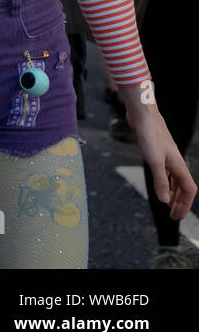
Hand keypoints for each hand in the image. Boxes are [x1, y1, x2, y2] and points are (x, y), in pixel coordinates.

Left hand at [122, 89, 196, 220]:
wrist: (143, 115)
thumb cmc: (150, 134)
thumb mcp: (154, 160)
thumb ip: (160, 180)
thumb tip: (164, 201)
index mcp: (178, 165)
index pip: (188, 190)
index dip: (185, 204)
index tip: (177, 216)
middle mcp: (176, 162)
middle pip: (183, 187)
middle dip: (180, 202)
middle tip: (173, 215)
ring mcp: (168, 157)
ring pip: (175, 180)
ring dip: (173, 193)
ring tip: (168, 204)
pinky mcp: (158, 152)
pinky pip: (167, 172)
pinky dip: (166, 181)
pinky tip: (160, 184)